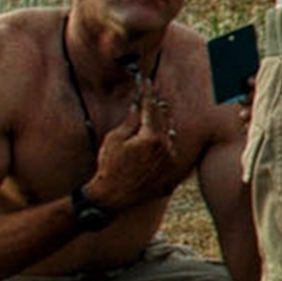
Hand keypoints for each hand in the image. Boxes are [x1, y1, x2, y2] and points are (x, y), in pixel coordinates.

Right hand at [84, 72, 191, 208]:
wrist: (112, 197)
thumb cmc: (109, 167)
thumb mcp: (115, 139)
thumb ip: (131, 120)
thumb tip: (139, 104)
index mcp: (151, 138)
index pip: (150, 109)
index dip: (147, 94)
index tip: (146, 83)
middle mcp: (166, 148)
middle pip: (163, 119)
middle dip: (156, 105)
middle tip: (152, 94)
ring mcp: (170, 161)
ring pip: (170, 134)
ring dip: (164, 122)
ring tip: (159, 110)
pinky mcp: (170, 172)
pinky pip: (171, 150)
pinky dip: (166, 140)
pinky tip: (163, 134)